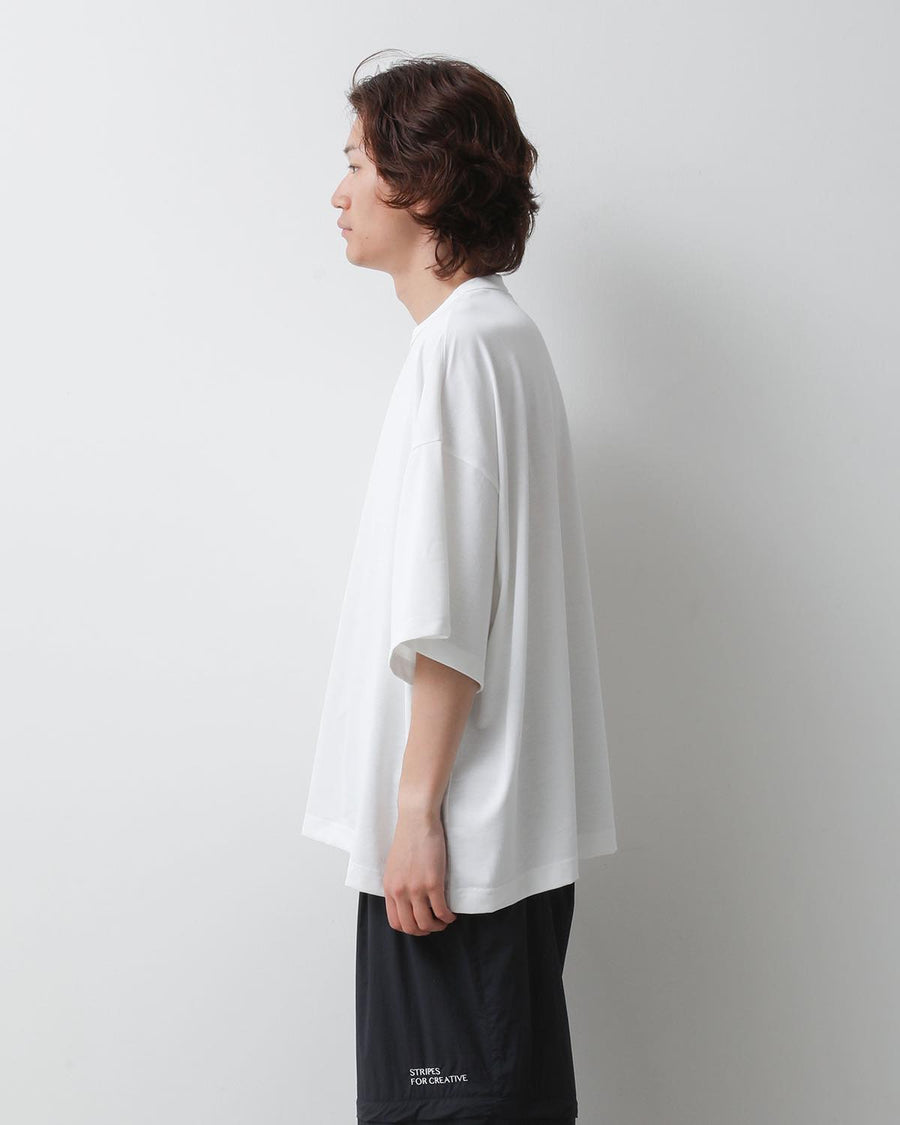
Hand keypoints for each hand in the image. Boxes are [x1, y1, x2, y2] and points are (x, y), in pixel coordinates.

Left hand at [382, 808, 457, 935]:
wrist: (416, 820)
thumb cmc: (408, 839)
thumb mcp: (394, 866)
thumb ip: (397, 884)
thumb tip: (407, 900)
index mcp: (389, 888)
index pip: (395, 922)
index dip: (410, 929)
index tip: (420, 924)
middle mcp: (400, 892)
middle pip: (410, 927)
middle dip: (424, 931)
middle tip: (434, 925)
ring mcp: (416, 888)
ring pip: (425, 923)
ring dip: (437, 926)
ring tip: (444, 920)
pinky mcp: (433, 882)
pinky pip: (441, 910)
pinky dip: (447, 917)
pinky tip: (451, 914)